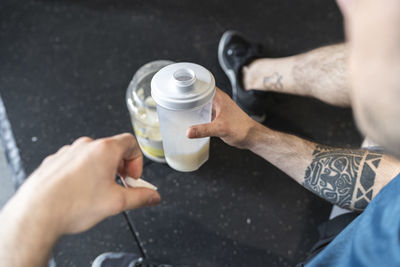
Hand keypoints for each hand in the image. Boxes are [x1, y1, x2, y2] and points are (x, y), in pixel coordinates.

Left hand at [4, 133, 160, 235]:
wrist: (37, 214)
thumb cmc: (72, 205)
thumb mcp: (116, 203)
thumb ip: (140, 197)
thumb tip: (152, 196)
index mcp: (104, 150)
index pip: (131, 143)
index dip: (137, 161)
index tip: (133, 178)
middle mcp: (85, 146)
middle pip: (113, 150)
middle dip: (120, 168)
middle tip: (120, 187)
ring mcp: (68, 152)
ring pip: (93, 157)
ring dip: (102, 171)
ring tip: (98, 193)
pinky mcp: (55, 162)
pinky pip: (76, 163)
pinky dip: (83, 174)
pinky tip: (80, 193)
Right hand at [187, 88, 259, 148]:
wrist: (251, 137)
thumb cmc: (242, 129)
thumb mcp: (220, 129)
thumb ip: (203, 130)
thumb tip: (188, 131)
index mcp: (219, 98)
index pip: (203, 85)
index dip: (192, 84)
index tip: (180, 86)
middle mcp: (218, 101)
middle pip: (201, 94)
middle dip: (190, 95)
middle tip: (177, 98)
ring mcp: (218, 108)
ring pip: (202, 103)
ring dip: (194, 105)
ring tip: (181, 107)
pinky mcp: (218, 116)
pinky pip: (205, 112)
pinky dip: (198, 114)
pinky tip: (192, 119)